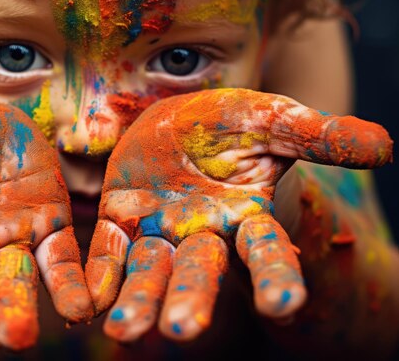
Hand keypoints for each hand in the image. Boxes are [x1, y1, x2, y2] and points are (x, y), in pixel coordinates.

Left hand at [84, 88, 391, 342]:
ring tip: (123, 332)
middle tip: (182, 332)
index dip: (276, 278)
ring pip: (150, 273)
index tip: (283, 307)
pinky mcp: (122, 223)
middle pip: (201, 273)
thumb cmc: (231, 123)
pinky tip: (83, 305)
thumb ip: (317, 136)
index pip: (267, 252)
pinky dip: (97, 280)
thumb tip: (385, 146)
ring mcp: (161, 232)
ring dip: (138, 302)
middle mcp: (205, 234)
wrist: (180, 120)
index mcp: (246, 215)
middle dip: (193, 300)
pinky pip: (108, 256)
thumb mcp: (271, 120)